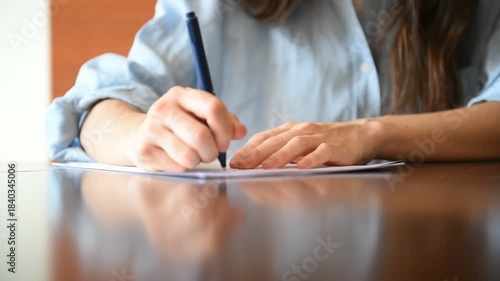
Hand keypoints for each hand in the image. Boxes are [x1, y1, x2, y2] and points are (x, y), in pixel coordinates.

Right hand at [124, 86, 246, 171]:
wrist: (137, 135)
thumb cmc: (178, 126)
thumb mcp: (200, 116)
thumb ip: (225, 121)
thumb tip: (241, 131)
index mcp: (181, 95)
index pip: (213, 108)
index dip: (225, 129)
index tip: (225, 141)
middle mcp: (164, 108)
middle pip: (202, 136)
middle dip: (213, 151)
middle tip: (211, 153)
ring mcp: (151, 130)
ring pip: (189, 155)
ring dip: (198, 160)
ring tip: (194, 156)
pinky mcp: (145, 151)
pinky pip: (177, 167)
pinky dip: (184, 168)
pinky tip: (177, 160)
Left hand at [230, 120, 380, 168]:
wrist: (361, 135)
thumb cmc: (326, 141)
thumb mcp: (301, 142)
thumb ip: (281, 149)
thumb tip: (254, 163)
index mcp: (291, 130)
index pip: (265, 137)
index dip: (248, 148)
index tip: (233, 161)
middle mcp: (302, 131)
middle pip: (276, 141)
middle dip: (256, 154)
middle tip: (240, 166)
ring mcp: (320, 138)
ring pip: (297, 145)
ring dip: (280, 156)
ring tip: (265, 167)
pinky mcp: (337, 147)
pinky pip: (323, 152)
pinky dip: (312, 159)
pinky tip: (302, 167)